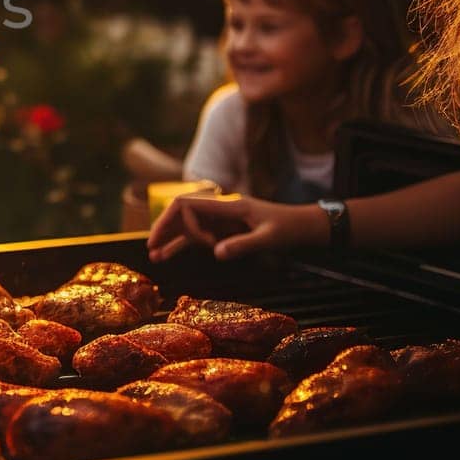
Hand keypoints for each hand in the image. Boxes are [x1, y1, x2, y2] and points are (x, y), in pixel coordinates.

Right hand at [146, 193, 323, 262]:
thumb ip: (243, 245)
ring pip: (187, 225)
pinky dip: (183, 245)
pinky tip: (169, 255)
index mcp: (228, 206)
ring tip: (153, 254)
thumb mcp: (270, 238)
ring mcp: (221, 221)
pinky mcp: (224, 232)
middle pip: (181, 212)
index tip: (200, 245)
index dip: (180, 222)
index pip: (190, 204)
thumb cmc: (291, 229)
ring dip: (170, 238)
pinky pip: (198, 236)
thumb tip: (216, 253)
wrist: (307, 227)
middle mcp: (220, 210)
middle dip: (165, 227)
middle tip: (152, 246)